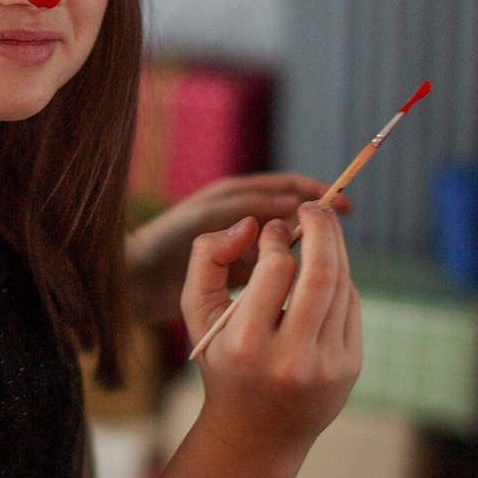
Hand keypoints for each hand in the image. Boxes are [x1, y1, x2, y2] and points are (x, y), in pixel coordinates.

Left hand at [124, 172, 350, 324]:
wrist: (133, 281)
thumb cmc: (163, 245)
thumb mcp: (205, 222)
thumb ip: (244, 211)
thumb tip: (291, 207)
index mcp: (235, 196)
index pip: (288, 187)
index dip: (318, 193)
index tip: (344, 208)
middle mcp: (241, 218)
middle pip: (291, 216)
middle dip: (318, 225)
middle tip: (341, 242)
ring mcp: (240, 247)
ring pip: (284, 245)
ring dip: (306, 252)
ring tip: (328, 268)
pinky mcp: (236, 275)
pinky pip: (272, 271)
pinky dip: (288, 275)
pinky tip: (304, 290)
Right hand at [180, 205, 360, 456]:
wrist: (256, 434)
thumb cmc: (224, 364)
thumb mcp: (197, 315)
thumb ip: (206, 259)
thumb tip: (249, 222)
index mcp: (248, 344)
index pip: (277, 268)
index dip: (277, 237)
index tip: (272, 229)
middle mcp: (291, 358)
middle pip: (321, 272)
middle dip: (322, 228)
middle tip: (314, 208)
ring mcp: (326, 366)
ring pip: (342, 286)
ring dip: (335, 248)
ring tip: (322, 229)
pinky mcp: (349, 368)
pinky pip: (350, 307)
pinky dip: (340, 281)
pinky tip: (325, 272)